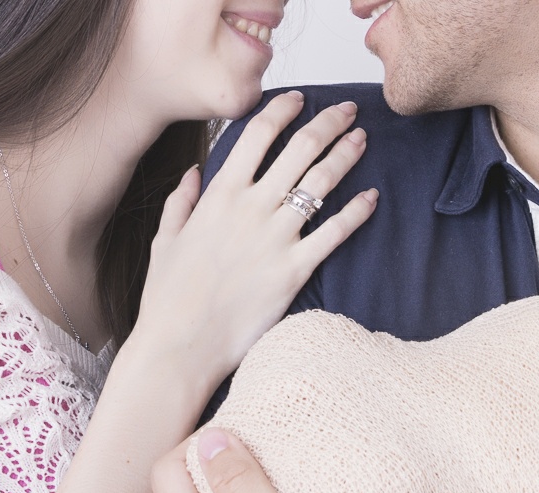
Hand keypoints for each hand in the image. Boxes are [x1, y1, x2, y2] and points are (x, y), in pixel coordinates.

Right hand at [132, 92, 377, 390]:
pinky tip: (372, 197)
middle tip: (350, 110)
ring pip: (321, 183)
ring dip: (346, 155)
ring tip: (363, 139)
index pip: (257, 134)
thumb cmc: (168, 298)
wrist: (181, 346)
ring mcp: (275, 238)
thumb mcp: (166, 240)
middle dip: (329, 124)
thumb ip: (181, 201)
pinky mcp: (295, 270)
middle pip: (299, 149)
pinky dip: (357, 211)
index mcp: (218, 195)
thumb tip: (194, 172)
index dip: (284, 111)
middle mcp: (250, 208)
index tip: (301, 100)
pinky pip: (335, 233)